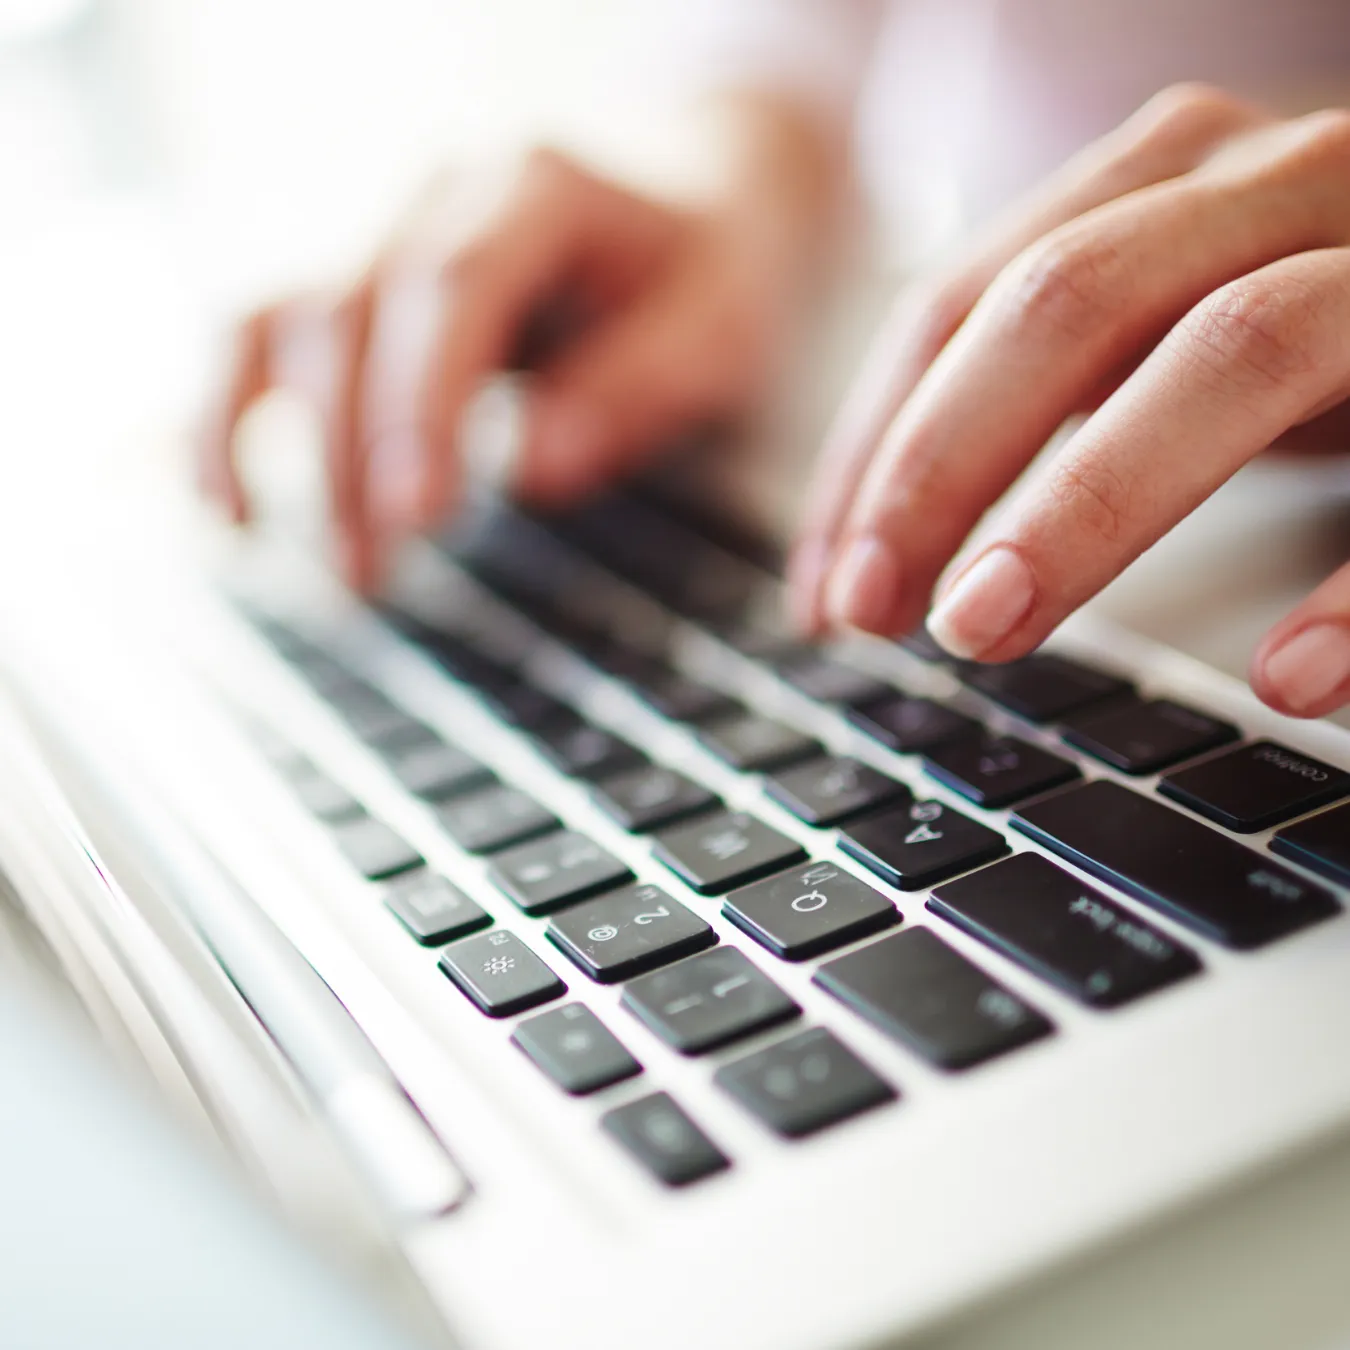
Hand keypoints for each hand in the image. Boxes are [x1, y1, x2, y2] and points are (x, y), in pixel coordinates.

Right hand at [203, 101, 843, 587]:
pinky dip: (228, 412)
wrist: (687, 195)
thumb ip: (637, 390)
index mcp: (537, 186)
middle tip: (366, 576)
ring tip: (278, 548)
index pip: (451, 285)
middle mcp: (440, 191)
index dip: (421, 402)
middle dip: (350, 455)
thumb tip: (535, 469)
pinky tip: (226, 502)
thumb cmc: (707, 274)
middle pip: (353, 309)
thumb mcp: (718, 332)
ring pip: (282, 315)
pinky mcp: (359, 276)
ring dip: (268, 439)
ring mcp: (386, 225)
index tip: (418, 513)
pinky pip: (262, 331)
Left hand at [790, 85, 1349, 717]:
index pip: (960, 303)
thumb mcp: (1155, 338)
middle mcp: (1272, 184)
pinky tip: (1286, 678)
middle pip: (1067, 305)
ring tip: (987, 631)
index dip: (875, 453)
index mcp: (1157, 182)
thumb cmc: (1313, 333)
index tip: (827, 588)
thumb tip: (867, 555)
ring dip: (1091, 506)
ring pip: (1237, 350)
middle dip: (947, 466)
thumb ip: (1036, 405)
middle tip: (882, 617)